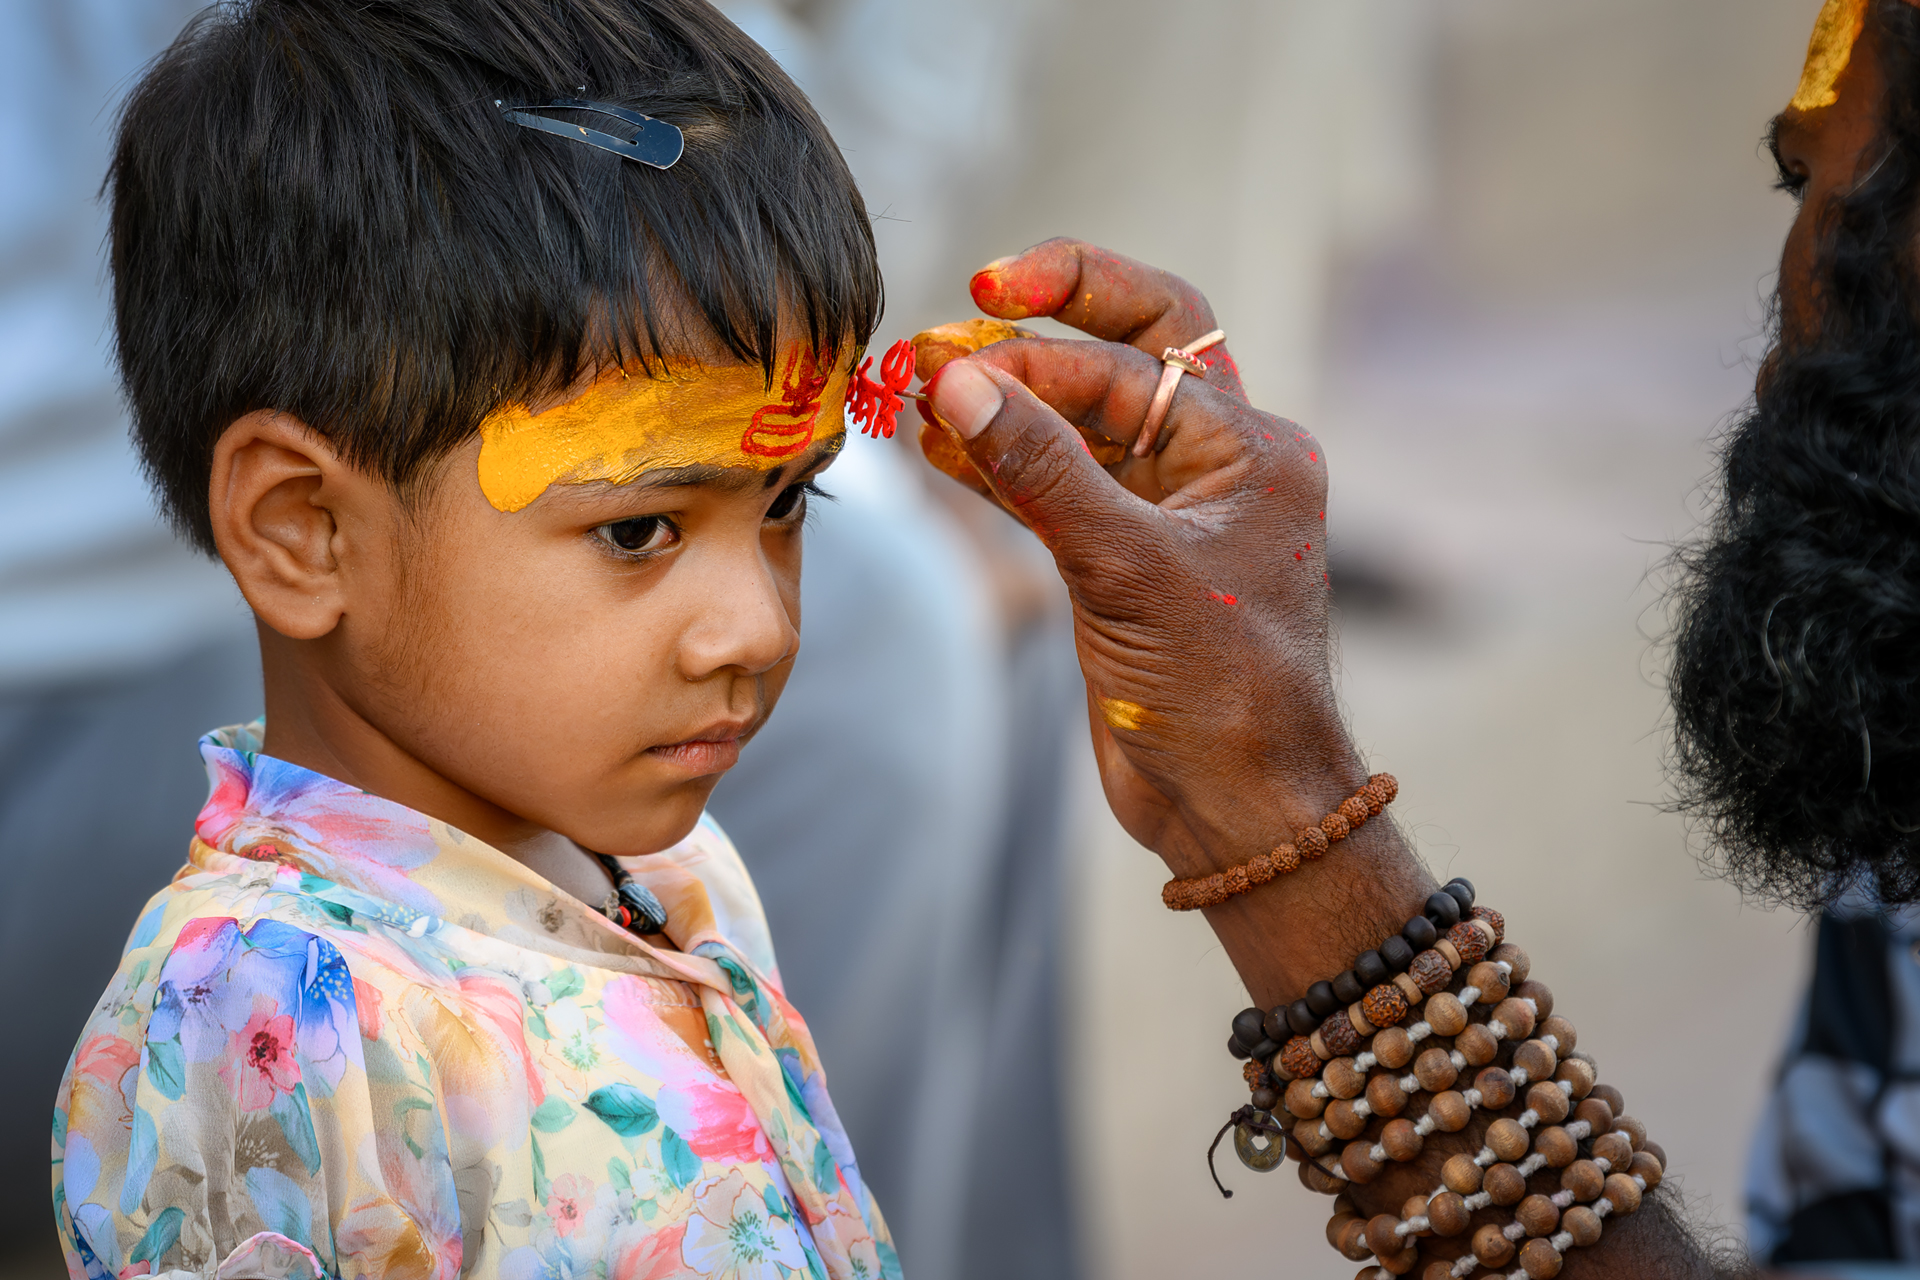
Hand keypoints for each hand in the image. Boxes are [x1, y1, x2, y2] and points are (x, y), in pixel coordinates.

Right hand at [928, 240, 1353, 876]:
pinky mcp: (1123, 561)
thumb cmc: (1221, 693)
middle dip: (1039, 335)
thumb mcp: (1129, 569)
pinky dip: (1000, 469)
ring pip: (1079, 425)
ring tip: (918, 390)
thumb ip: (1043, 471)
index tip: (952, 358)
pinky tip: (939, 451)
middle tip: (952, 321)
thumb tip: (960, 382)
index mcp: (1249, 448)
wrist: (1238, 808)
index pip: (1134, 363)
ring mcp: (1166, 512)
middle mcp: (1214, 465)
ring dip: (1004, 407)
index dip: (1039, 356)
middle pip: (1123, 358)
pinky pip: (1057, 488)